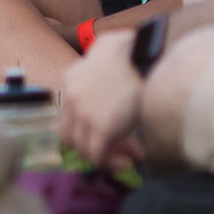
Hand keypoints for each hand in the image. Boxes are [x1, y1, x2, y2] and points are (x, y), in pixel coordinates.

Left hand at [58, 33, 146, 170]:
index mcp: (71, 79)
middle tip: (116, 150)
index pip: (68, 114)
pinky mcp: (101, 128)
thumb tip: (112, 82)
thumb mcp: (107, 53)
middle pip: (70, 135)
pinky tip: (128, 162)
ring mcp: (83, 114)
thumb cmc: (134, 49)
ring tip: (128, 157)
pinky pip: (98, 156)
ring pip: (84, 149)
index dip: (85, 129)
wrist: (145, 54)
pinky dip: (112, 164)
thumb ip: (100, 67)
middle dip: (91, 146)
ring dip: (106, 156)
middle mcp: (71, 97)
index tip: (106, 135)